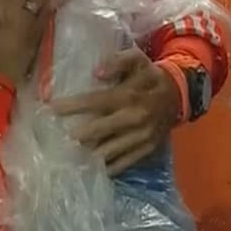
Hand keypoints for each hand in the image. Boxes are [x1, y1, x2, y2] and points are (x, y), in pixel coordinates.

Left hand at [52, 48, 180, 175]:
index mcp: (129, 95)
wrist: (179, 95)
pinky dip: (107, 168)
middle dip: (78, 136)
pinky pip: (124, 163)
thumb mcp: (137, 59)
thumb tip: (97, 72)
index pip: (96, 102)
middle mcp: (134, 118)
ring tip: (69, 159)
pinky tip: (90, 170)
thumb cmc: (149, 76)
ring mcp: (141, 137)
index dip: (73, 106)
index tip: (51, 109)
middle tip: (57, 142)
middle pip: (100, 130)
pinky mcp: (146, 150)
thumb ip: (117, 61)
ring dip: (90, 155)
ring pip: (111, 151)